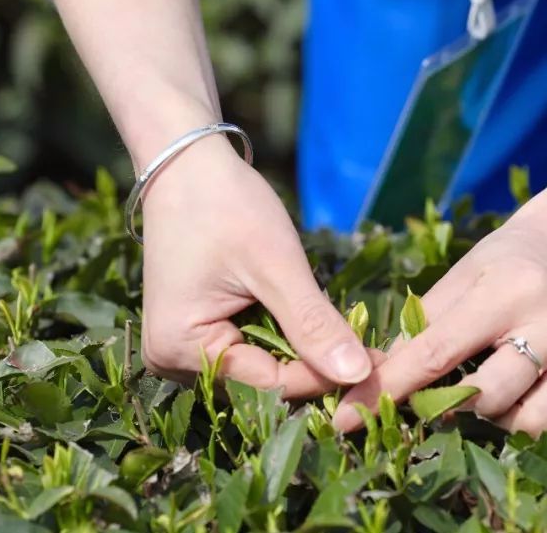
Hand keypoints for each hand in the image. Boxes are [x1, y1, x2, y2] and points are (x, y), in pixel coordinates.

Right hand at [139, 136, 373, 397]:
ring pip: (257, 366)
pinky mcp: (196, 328)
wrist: (186, 163)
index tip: (375, 366)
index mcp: (177, 349)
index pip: (265, 384)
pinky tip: (312, 322)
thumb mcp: (276, 266)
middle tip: (369, 349)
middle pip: (259, 381)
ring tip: (347, 334)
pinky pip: (247, 346)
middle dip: (312, 366)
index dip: (322, 378)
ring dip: (301, 352)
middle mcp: (170, 359)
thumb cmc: (226, 206)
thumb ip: (313, 325)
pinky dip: (282, 336)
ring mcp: (180, 345)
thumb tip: (359, 375)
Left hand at [333, 212, 546, 432]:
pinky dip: (537, 420)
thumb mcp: (463, 275)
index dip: (390, 387)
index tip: (347, 416)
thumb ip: (422, 323)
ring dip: (497, 416)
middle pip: (489, 395)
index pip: (439, 351)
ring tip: (491, 386)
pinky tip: (529, 390)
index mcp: (509, 288)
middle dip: (451, 404)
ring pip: (530, 422)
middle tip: (439, 394)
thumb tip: (370, 376)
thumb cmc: (509, 262)